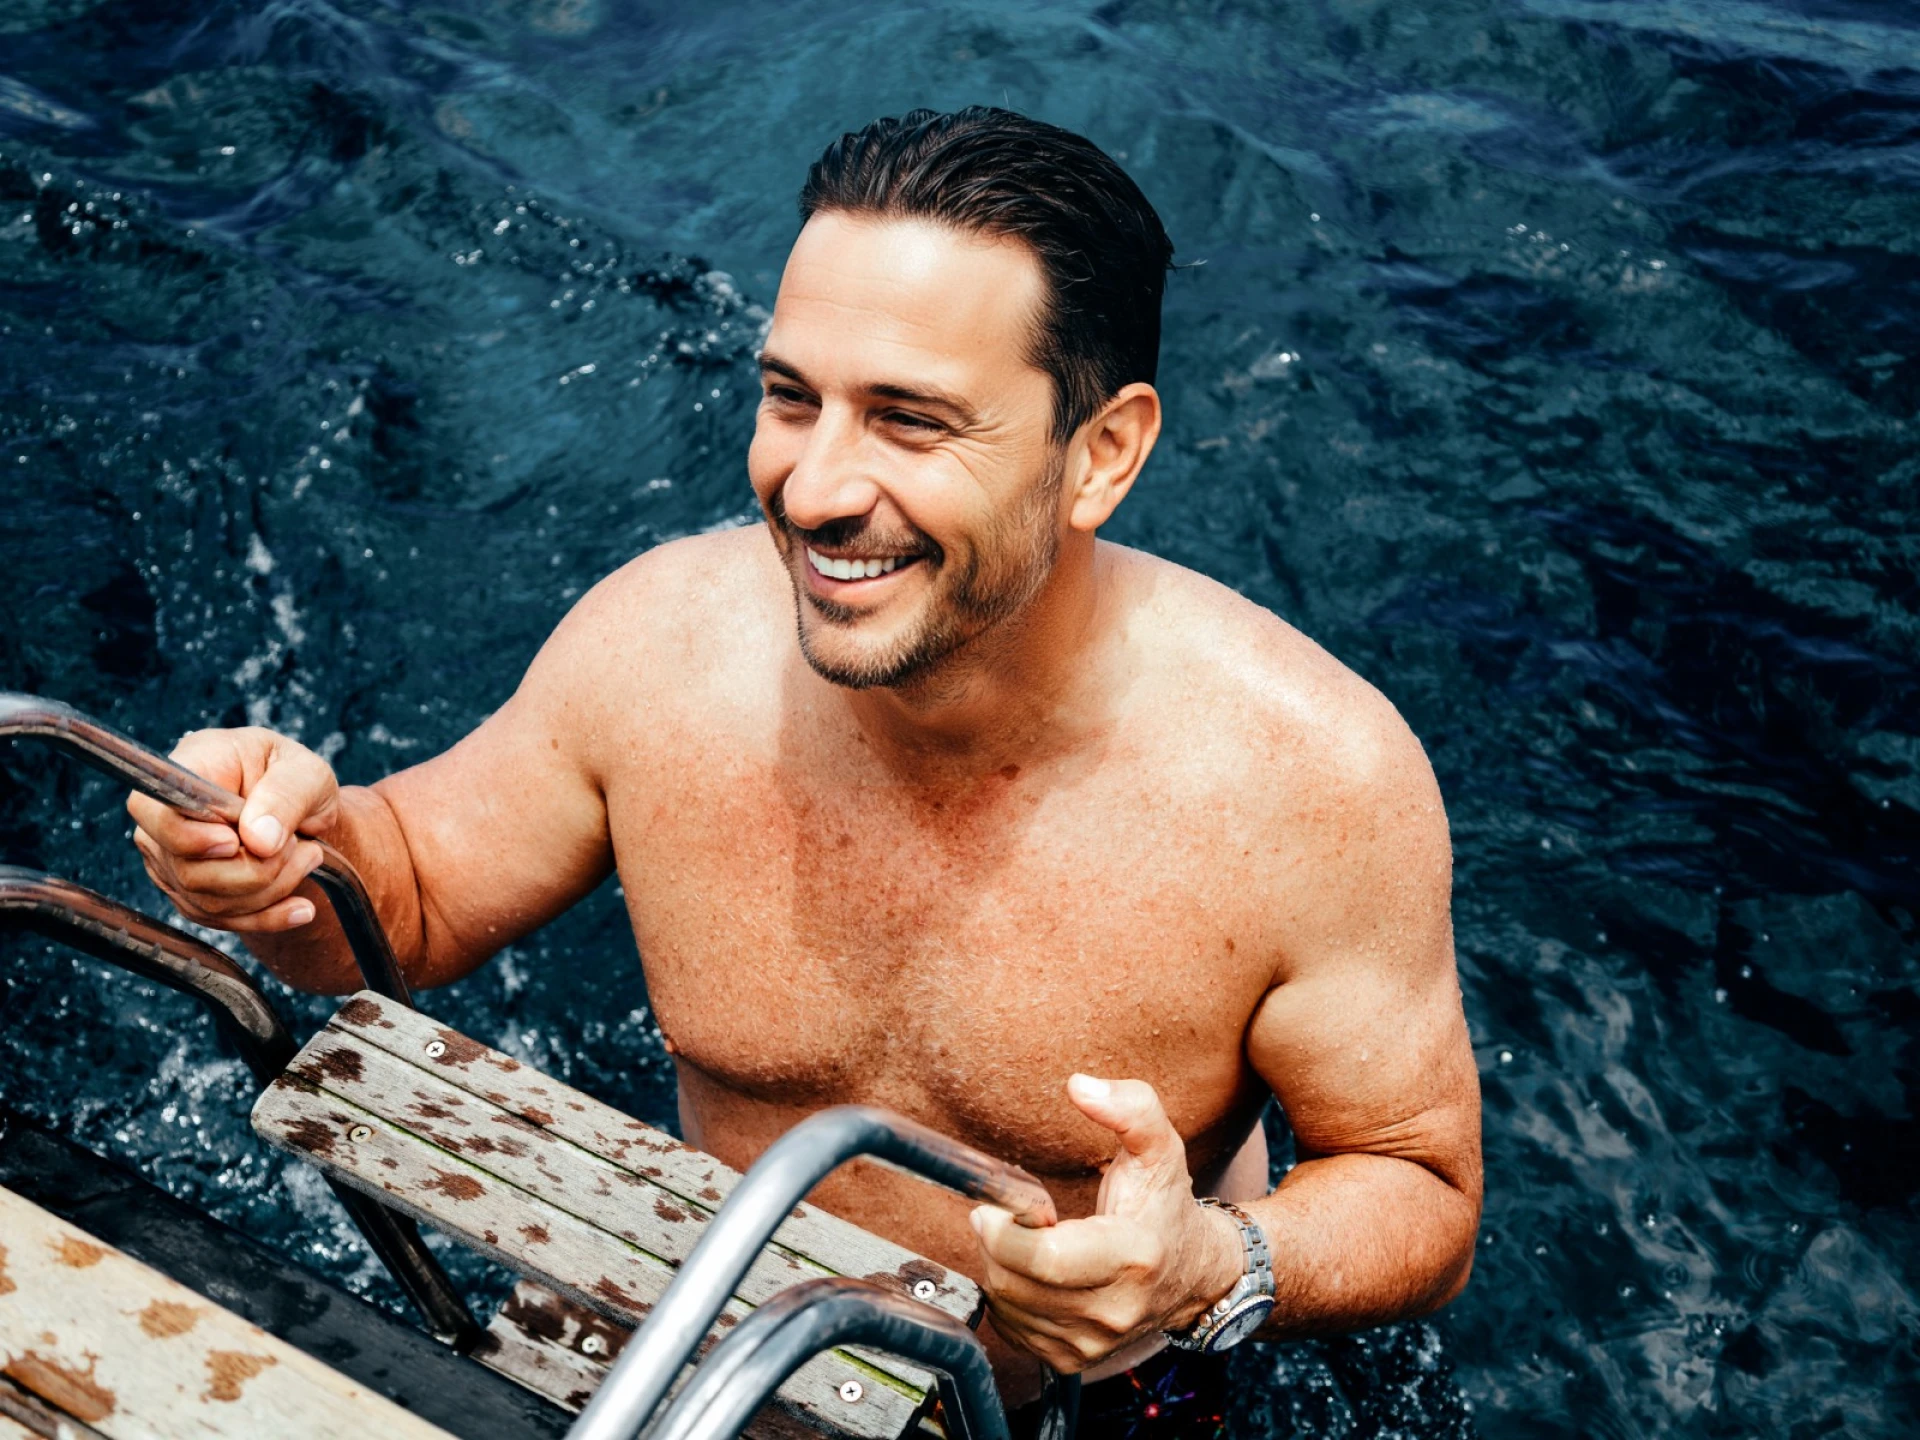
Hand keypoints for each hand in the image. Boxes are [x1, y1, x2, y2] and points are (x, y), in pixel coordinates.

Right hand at [127, 727, 338, 932]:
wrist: (302, 811)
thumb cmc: (296, 780)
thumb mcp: (307, 773)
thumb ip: (285, 796)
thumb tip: (258, 840)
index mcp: (188, 769)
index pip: (151, 810)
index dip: (188, 837)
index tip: (235, 841)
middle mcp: (167, 818)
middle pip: (187, 869)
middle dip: (255, 869)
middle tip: (300, 846)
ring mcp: (172, 859)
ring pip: (207, 901)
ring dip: (270, 889)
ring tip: (308, 857)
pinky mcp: (189, 892)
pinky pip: (220, 920)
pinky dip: (267, 917)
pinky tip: (301, 908)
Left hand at [970, 1075, 1244, 1373]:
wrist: (1194, 1273)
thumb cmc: (1167, 1204)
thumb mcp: (1159, 1144)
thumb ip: (1128, 1106)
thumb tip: (1079, 1086)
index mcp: (1134, 1255)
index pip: (1045, 1259)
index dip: (1005, 1231)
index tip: (996, 1206)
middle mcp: (1115, 1308)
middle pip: (1016, 1283)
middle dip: (995, 1244)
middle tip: (1005, 1216)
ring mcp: (1095, 1341)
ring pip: (1008, 1307)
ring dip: (1000, 1268)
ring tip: (1025, 1242)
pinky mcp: (1074, 1359)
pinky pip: (1012, 1330)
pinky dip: (1009, 1297)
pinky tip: (1031, 1272)